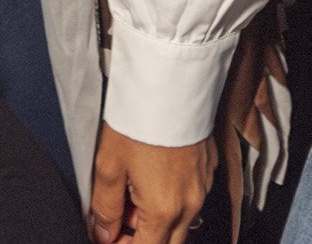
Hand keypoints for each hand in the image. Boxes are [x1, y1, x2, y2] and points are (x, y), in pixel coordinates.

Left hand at [90, 125, 217, 243]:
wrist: (171, 83)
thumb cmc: (139, 120)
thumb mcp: (109, 166)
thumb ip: (105, 207)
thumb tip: (103, 233)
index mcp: (165, 210)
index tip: (107, 236)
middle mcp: (190, 204)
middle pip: (168, 242)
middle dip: (143, 238)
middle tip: (119, 220)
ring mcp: (203, 185)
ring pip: (182, 221)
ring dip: (158, 219)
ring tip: (133, 191)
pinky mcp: (208, 166)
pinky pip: (192, 197)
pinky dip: (173, 198)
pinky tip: (154, 176)